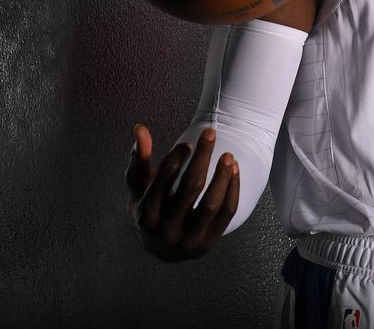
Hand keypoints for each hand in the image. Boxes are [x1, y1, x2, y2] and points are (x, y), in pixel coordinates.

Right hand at [126, 124, 240, 261]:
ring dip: (222, 176)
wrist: (160, 246)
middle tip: (210, 132)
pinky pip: (226, 213)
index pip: (163, 181)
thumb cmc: (148, 206)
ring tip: (228, 155)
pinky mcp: (208, 243)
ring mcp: (188, 241)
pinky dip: (232, 189)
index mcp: (146, 216)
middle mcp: (167, 232)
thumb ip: (140, 158)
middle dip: (202, 157)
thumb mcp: (139, 185)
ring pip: (211, 204)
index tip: (187, 144)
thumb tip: (139, 128)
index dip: (176, 158)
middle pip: (191, 188)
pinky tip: (234, 169)